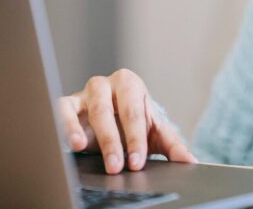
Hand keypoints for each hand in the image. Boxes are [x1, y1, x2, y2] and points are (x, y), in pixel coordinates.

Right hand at [57, 68, 197, 173]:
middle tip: (117, 166)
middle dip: (113, 140)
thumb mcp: (154, 133)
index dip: (136, 139)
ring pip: (87, 110)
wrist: (111, 119)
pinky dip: (65, 125)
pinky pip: (62, 110)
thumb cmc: (133, 123)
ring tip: (85, 148)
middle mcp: (107, 85)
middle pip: (109, 110)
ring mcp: (85, 93)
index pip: (134, 112)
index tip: (137, 162)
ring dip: (86, 132)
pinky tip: (71, 143)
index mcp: (131, 85)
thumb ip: (172, 146)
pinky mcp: (67, 104)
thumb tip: (190, 160)